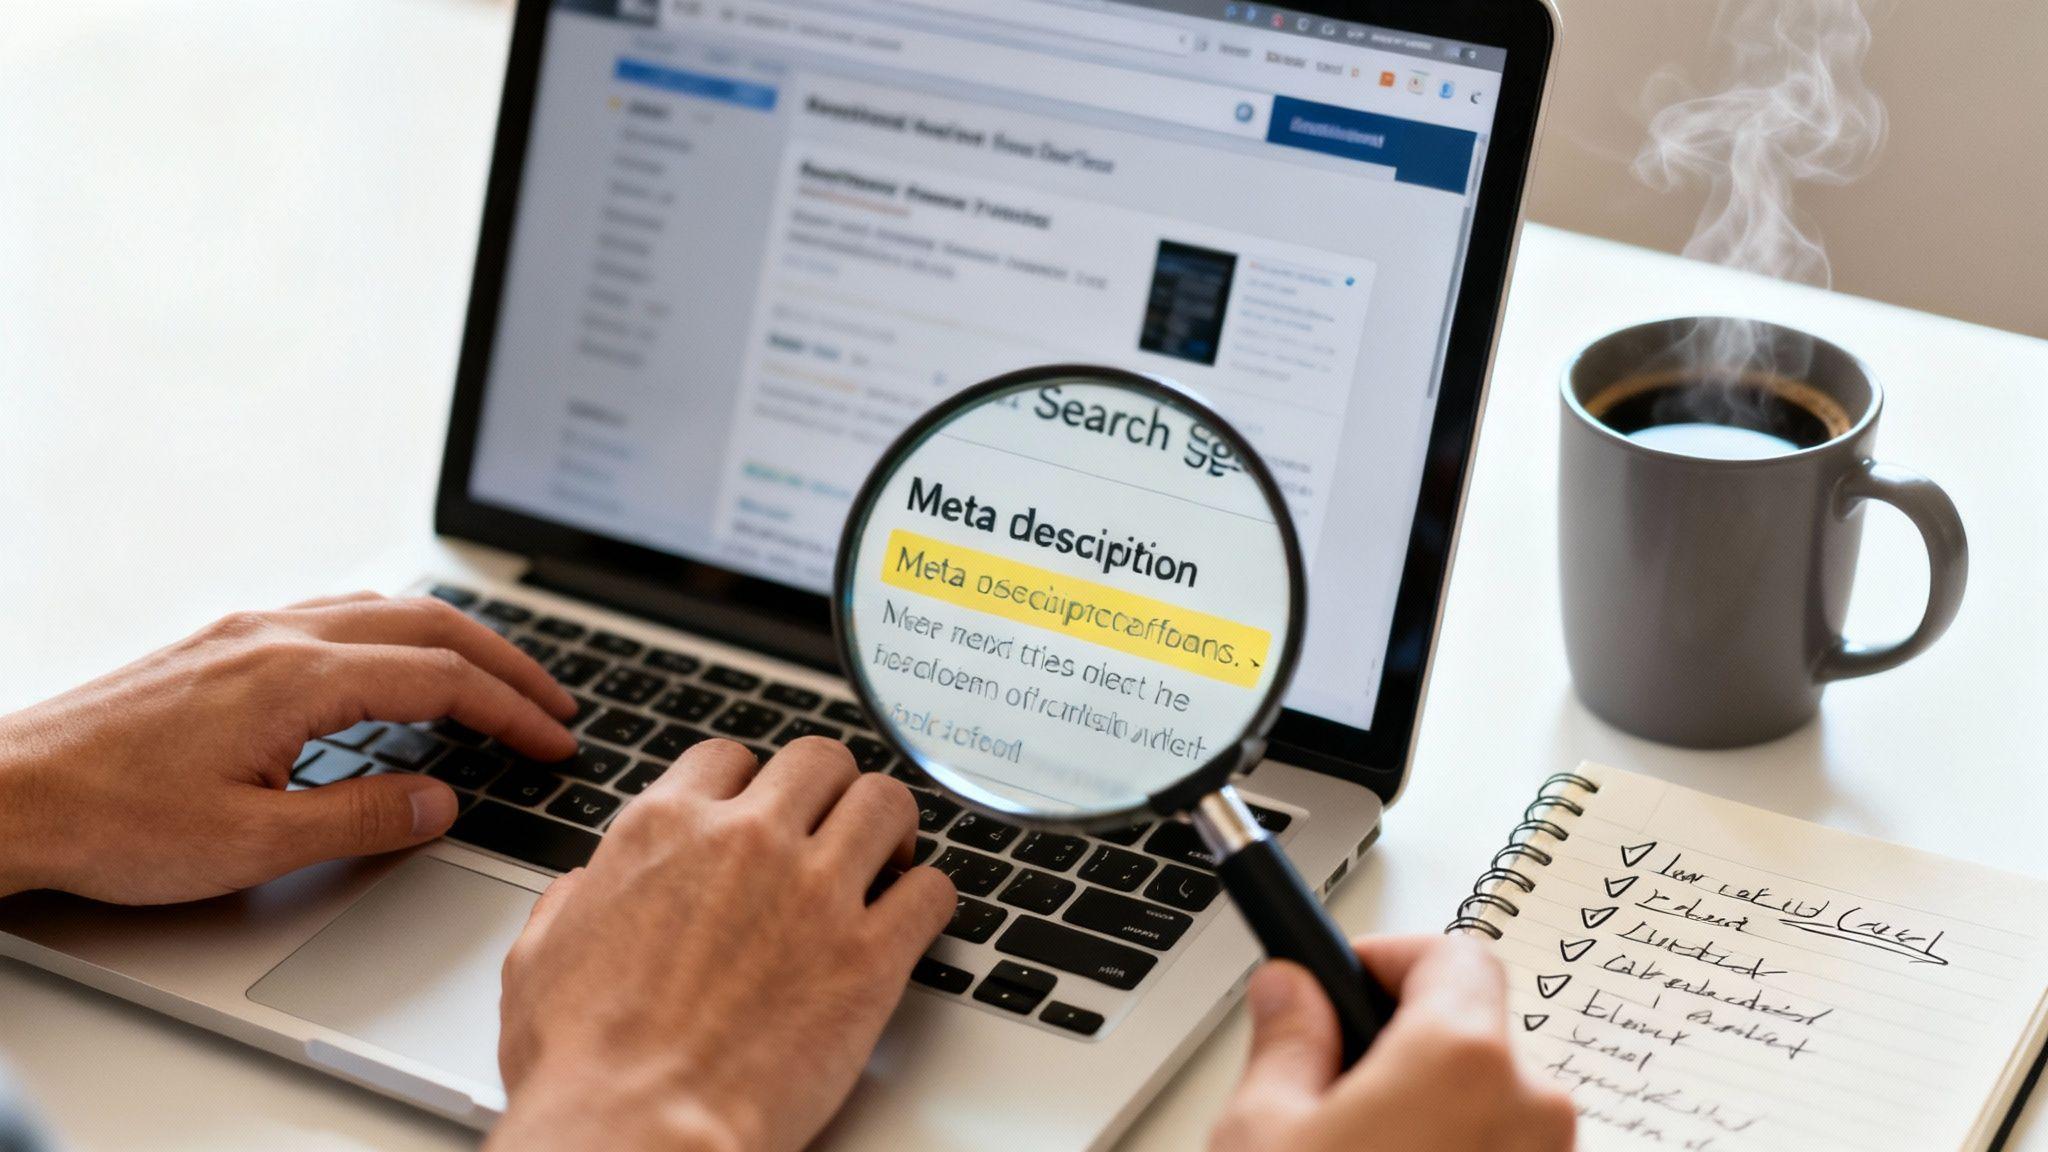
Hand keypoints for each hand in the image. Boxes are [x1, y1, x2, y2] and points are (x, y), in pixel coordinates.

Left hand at [0, 593, 577, 902]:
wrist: (4, 794)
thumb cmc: (110, 822)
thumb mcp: (251, 845)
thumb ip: (361, 817)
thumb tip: (439, 800)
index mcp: (296, 677)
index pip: (440, 679)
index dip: (511, 711)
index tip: (555, 740)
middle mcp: (276, 635)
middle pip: (428, 625)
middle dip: (505, 662)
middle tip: (555, 702)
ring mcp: (245, 631)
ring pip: (382, 609)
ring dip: (453, 642)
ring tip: (496, 681)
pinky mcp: (220, 644)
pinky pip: (336, 616)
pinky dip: (397, 635)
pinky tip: (398, 668)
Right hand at [490, 737, 955, 1151]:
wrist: (637, 1133)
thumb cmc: (584, 1066)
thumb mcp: (539, 960)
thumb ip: (571, 904)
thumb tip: (582, 889)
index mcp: (663, 830)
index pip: (730, 757)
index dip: (750, 785)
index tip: (760, 812)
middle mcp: (745, 842)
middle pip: (820, 761)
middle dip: (828, 791)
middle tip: (833, 829)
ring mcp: (814, 892)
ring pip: (884, 803)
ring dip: (888, 827)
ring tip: (885, 860)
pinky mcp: (869, 955)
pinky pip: (932, 890)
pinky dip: (928, 898)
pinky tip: (911, 918)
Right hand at [1210, 935, 1575, 1151]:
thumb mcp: (1262, 1132)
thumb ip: (1285, 1042)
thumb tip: (1289, 992)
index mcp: (1462, 1061)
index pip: (1450, 955)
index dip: (1387, 959)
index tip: (1340, 981)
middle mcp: (1530, 1108)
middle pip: (1469, 1031)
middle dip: (1402, 1043)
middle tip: (1331, 1084)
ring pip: (1487, 1100)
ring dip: (1431, 1107)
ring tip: (1357, 1147)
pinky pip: (1500, 1149)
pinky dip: (1456, 1150)